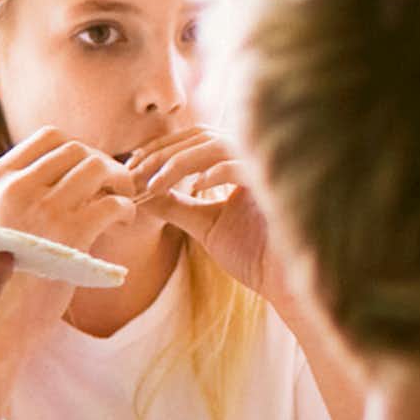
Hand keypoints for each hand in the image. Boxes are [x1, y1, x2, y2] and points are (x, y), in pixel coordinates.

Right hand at [0, 128, 142, 367]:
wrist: (0, 315)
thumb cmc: (5, 269)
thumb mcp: (1, 218)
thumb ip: (24, 192)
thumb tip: (67, 171)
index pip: (50, 137)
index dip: (82, 148)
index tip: (92, 169)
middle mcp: (16, 188)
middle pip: (80, 150)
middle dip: (106, 163)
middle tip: (116, 186)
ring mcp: (43, 208)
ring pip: (99, 168)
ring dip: (121, 181)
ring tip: (124, 200)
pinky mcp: (71, 233)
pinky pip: (114, 203)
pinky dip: (128, 209)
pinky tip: (123, 223)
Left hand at [123, 127, 281, 301]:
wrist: (286, 283)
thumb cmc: (256, 256)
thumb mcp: (205, 225)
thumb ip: (176, 205)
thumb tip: (140, 190)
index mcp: (242, 165)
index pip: (197, 139)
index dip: (162, 149)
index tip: (132, 167)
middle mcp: (256, 160)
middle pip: (202, 135)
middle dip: (162, 152)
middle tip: (134, 173)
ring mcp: (269, 168)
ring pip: (217, 144)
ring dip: (179, 161)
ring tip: (154, 182)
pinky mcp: (279, 184)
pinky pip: (242, 164)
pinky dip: (215, 171)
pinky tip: (197, 187)